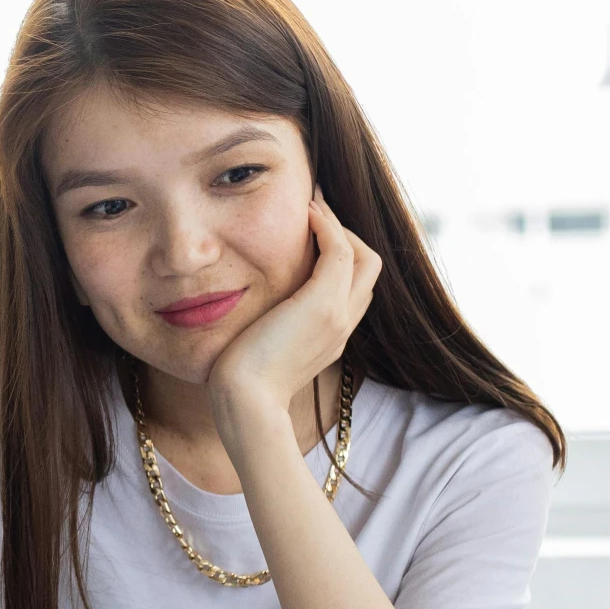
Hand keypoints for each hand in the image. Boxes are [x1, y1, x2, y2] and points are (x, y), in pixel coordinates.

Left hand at [209, 193, 380, 424]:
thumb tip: (250, 310)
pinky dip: (327, 225)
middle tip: (316, 211)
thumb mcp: (262, 348)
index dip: (340, 255)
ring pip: (364, 256)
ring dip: (338, 225)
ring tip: (312, 205)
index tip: (312, 231)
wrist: (246, 403)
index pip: (355, 286)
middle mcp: (344, 325)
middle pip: (369, 268)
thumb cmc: (240, 381)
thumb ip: (270, 326)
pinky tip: (305, 212)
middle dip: (347, 235)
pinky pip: (340, 250)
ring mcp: (338, 315)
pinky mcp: (322, 304)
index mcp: (332, 335)